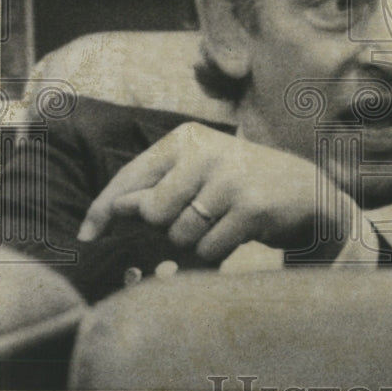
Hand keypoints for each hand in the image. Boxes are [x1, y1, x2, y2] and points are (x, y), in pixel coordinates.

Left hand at [77, 122, 357, 262]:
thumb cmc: (240, 185)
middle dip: (167, 228)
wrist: (305, 192)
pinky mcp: (251, 207)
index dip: (103, 210)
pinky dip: (217, 252)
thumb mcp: (198, 175)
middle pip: (153, 213)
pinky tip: (238, 234)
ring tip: (220, 223)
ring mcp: (230, 178)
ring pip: (180, 234)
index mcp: (187, 138)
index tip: (86, 236)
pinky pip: (209, 248)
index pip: (130, 177)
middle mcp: (207, 151)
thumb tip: (113, 211)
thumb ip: (156, 189)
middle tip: (196, 219)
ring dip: (195, 242)